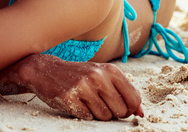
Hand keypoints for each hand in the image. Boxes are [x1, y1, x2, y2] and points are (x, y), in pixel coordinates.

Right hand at [13, 53, 142, 120]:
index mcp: (110, 70)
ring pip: (105, 116)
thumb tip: (141, 113)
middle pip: (120, 111)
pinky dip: (84, 113)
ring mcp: (83, 87)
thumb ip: (124, 92)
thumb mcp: (103, 76)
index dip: (129, 108)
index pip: (134, 99)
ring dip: (97, 113)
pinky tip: (77, 102)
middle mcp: (98, 77)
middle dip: (112, 112)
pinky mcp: (70, 98)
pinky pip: (88, 117)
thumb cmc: (80, 75)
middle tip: (99, 102)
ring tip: (87, 100)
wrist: (46, 70)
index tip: (118, 105)